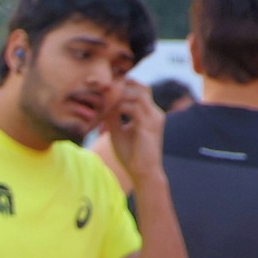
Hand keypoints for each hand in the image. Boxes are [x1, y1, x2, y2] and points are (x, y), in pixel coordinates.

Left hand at [104, 74, 166, 188]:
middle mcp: (154, 113)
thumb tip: (103, 105)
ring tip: (104, 100)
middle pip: (141, 87)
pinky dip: (119, 107)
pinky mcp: (148, 126)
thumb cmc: (132, 155)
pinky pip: (134, 108)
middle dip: (122, 84)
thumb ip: (113, 117)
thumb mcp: (118, 132)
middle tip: (102, 87)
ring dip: (119, 96)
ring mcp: (153, 118)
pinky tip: (108, 112)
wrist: (143, 173)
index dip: (124, 85)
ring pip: (138, 94)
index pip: (140, 90)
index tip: (105, 87)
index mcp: (150, 113)